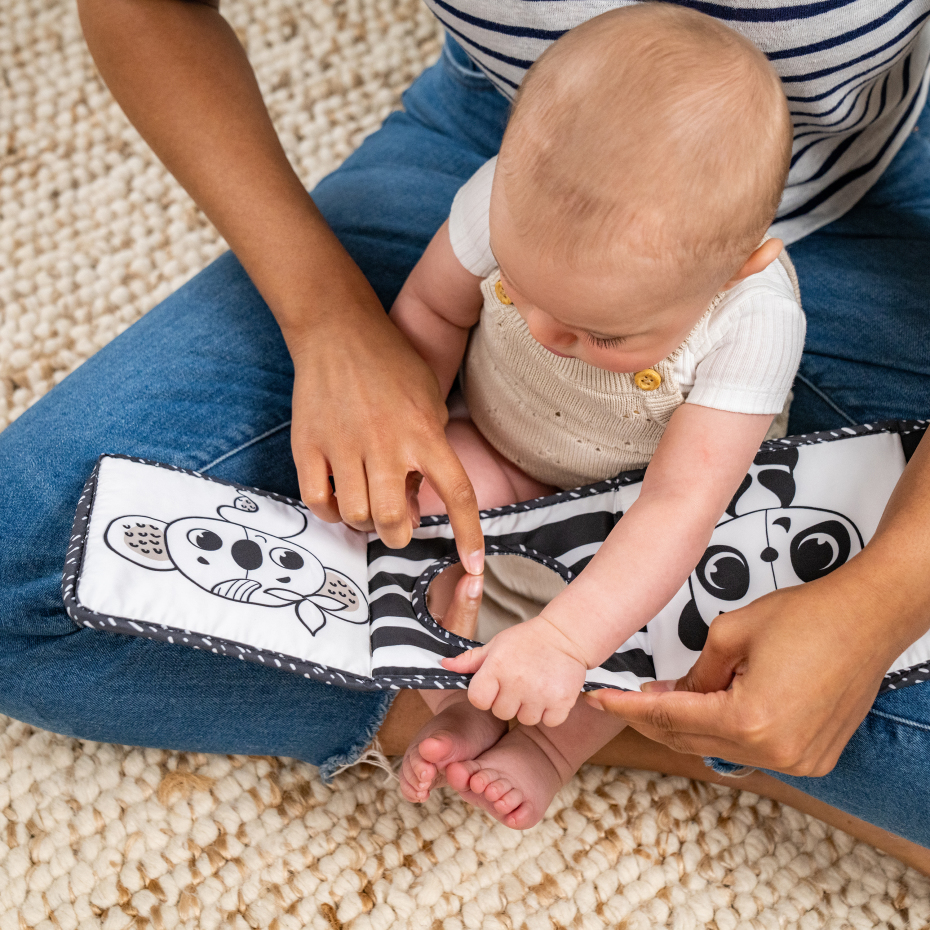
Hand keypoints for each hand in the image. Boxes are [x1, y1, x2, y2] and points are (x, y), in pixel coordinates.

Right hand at [288, 310, 483, 572]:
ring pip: (355, 515)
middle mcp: (385, 444)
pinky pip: (318, 500)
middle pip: (392, 520)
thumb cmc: (392, 364)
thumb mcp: (429, 401)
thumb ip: (428, 452)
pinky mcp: (308, 444)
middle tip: (397, 523)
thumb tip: (410, 506)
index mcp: (424, 433)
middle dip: (398, 534)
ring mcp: (343, 445)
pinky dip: (330, 512)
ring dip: (365, 522)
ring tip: (367, 505)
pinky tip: (338, 501)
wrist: (337, 331)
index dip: (469, 535)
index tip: (474, 565)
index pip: (457, 494)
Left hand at [442, 614, 588, 725]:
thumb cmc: (526, 640)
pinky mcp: (561, 701)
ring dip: (530, 708)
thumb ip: (469, 660)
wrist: (565, 635)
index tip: (496, 685)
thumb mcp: (495, 645)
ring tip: (536, 686)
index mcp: (496, 667)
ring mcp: (540, 693)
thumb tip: (443, 665)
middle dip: (508, 701)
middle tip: (520, 682)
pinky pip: (548, 722)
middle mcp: (517, 681)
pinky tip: (550, 694)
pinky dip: (550, 713)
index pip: (477, 700)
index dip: (485, 695)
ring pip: (525, 719)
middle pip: (501, 713)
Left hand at [585, 570, 901, 774]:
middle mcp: (774, 751)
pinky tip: (712, 708)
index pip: (669, 718)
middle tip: (626, 698)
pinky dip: (726, 733)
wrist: (868, 619)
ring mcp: (798, 761)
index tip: (598, 699)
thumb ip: (695, 673)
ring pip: (720, 749)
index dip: (627, 708)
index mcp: (749, 720)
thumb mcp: (731, 633)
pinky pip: (752, 752)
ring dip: (689, 727)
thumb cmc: (806, 617)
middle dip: (653, 719)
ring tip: (668, 697)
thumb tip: (673, 696)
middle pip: (691, 740)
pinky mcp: (814, 759)